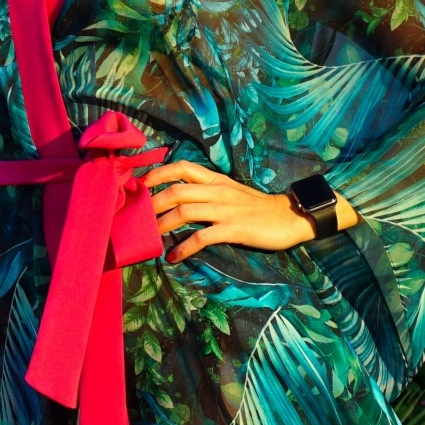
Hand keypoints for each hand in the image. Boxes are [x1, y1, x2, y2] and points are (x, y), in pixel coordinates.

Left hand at [143, 160, 351, 260]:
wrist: (289, 217)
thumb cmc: (256, 207)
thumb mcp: (230, 192)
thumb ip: (206, 191)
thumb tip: (177, 198)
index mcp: (216, 179)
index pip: (182, 167)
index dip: (158, 174)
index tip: (140, 185)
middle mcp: (218, 191)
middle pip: (177, 190)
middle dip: (152, 203)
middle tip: (136, 217)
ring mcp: (226, 210)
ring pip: (185, 211)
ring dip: (162, 225)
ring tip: (149, 238)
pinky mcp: (234, 229)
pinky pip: (203, 237)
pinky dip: (185, 247)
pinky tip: (174, 256)